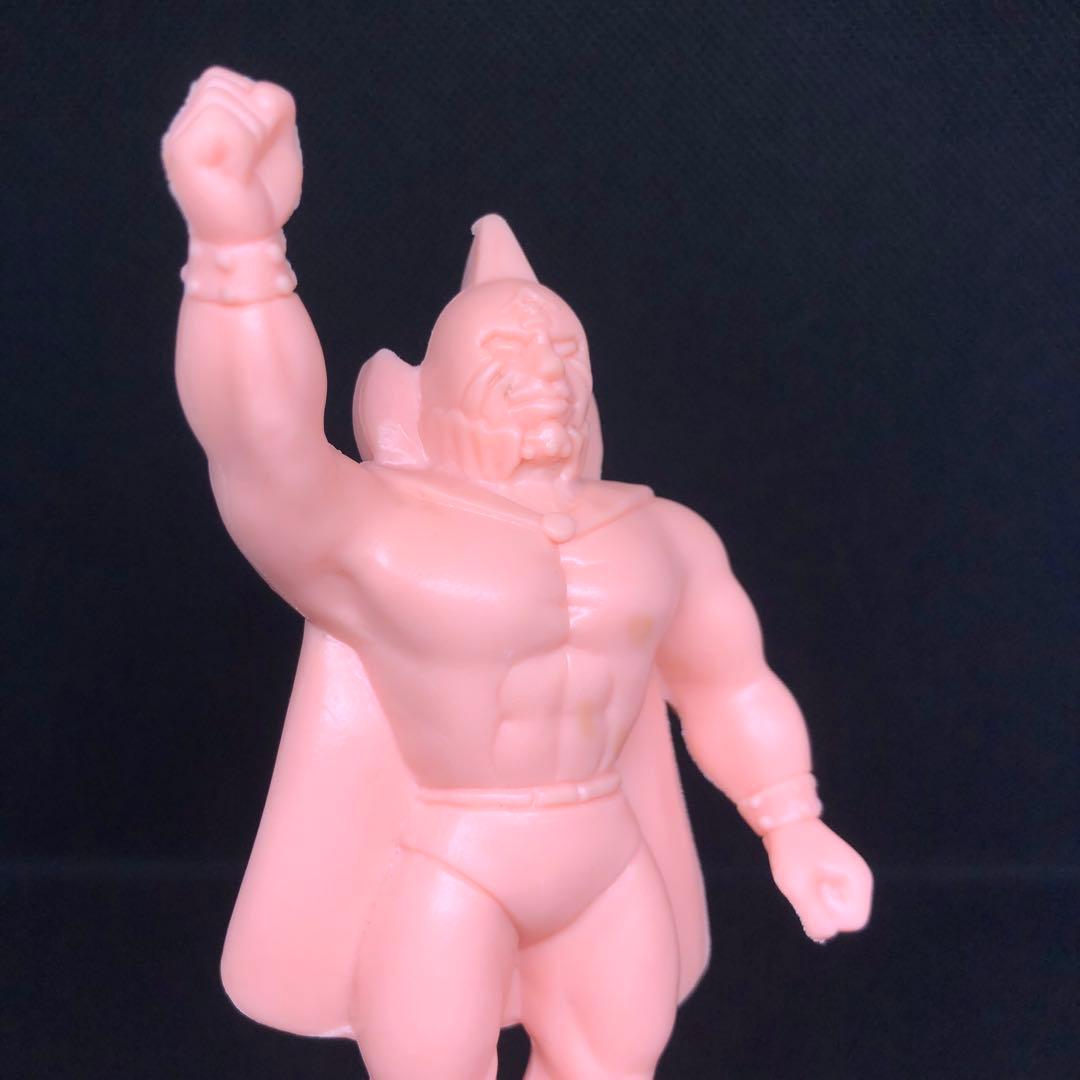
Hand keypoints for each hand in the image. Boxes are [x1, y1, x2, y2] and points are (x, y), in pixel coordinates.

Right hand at [162, 67, 301, 244]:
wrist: (248, 247)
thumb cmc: (262, 200)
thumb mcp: (279, 142)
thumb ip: (272, 107)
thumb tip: (259, 96)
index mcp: (196, 121)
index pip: (222, 79)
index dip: (254, 108)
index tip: (253, 152)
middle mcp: (180, 127)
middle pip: (218, 81)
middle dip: (253, 119)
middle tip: (250, 165)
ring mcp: (179, 139)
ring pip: (222, 100)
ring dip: (253, 134)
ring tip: (244, 170)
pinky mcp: (184, 156)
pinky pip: (226, 125)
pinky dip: (246, 145)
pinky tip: (241, 173)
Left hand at [763, 818, 872, 941]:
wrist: (782, 816)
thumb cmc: (790, 849)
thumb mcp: (796, 885)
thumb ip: (813, 915)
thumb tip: (826, 935)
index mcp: (859, 879)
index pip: (854, 922)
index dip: (829, 915)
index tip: (810, 891)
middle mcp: (859, 879)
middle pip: (844, 917)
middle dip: (821, 908)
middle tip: (804, 882)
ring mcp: (848, 877)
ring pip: (833, 910)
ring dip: (814, 901)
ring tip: (802, 875)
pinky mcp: (836, 875)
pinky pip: (825, 900)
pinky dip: (811, 893)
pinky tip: (801, 875)